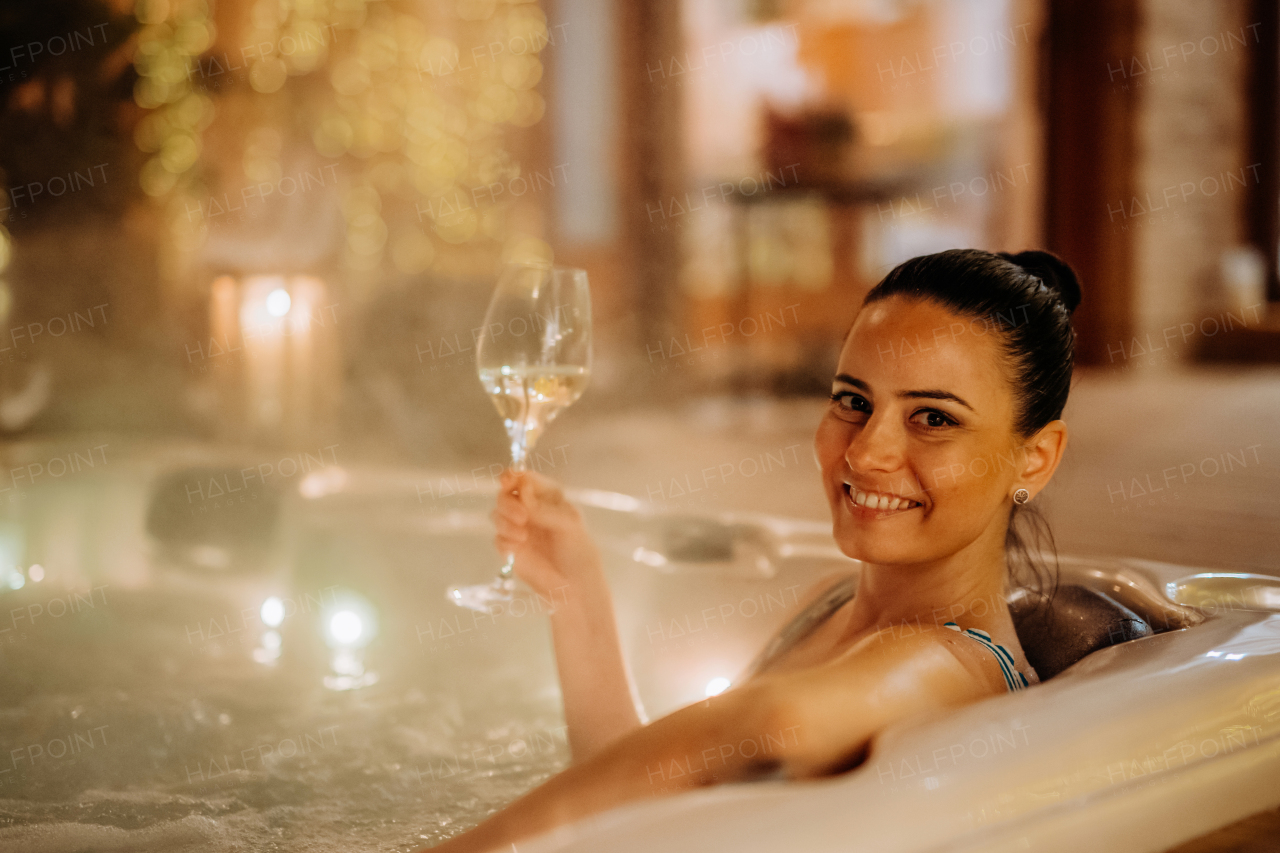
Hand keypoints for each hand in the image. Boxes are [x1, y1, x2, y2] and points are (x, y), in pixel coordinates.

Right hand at [492, 469, 600, 605]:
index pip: (524, 478)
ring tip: (523, 536)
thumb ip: (544, 508)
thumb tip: (522, 491)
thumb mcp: (569, 523)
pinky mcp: (511, 548)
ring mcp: (518, 528)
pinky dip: (505, 541)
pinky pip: (497, 538)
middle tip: (522, 517)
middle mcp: (529, 509)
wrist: (574, 584)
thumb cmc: (578, 549)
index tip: (507, 481)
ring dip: (505, 523)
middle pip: (505, 495)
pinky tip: (518, 547)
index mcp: (546, 496)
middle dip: (508, 503)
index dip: (512, 476)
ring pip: (497, 514)